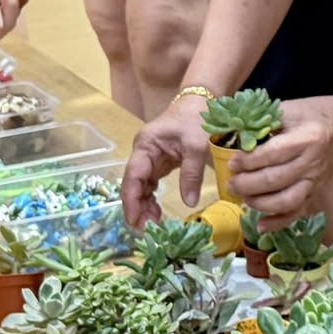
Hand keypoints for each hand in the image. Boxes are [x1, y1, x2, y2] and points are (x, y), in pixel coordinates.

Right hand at [121, 94, 212, 225]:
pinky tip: (157, 213)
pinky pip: (150, 185)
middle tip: (146, 230)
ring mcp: (149, 158)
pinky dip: (151, 199)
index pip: (133, 176)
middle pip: (133, 184)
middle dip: (136, 208)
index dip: (131, 200)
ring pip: (140, 187)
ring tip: (154, 224)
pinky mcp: (158, 163)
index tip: (135, 221)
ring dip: (144, 206)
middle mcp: (143, 153)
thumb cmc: (196, 119)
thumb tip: (189, 203)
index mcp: (146, 145)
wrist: (200, 103)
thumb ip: (192, 174)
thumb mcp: (196, 145)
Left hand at [227, 94, 332, 227]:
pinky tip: (261, 225)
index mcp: (306, 138)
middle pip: (276, 180)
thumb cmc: (315, 113)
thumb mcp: (290, 109)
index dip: (248, 161)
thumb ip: (263, 122)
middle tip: (231, 182)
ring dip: (259, 203)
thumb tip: (234, 137)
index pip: (272, 154)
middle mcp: (312, 162)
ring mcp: (315, 180)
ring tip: (243, 197)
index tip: (232, 162)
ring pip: (286, 201)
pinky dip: (278, 223)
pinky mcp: (316, 192)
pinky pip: (297, 212)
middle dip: (247, 184)